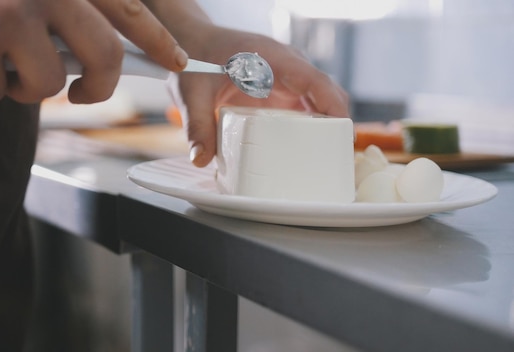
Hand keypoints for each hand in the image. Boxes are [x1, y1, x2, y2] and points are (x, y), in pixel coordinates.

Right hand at [0, 0, 186, 103]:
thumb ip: (65, 10)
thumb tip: (102, 56)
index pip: (129, 8)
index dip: (158, 40)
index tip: (177, 61)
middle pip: (104, 57)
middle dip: (97, 88)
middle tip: (84, 93)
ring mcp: (14, 10)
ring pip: (49, 84)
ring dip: (23, 86)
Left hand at [170, 29, 349, 166]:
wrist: (192, 43)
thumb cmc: (195, 59)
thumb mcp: (192, 94)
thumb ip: (198, 126)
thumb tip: (201, 159)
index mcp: (271, 59)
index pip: (313, 80)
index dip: (332, 104)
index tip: (344, 129)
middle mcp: (286, 66)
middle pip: (326, 91)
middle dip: (338, 121)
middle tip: (338, 155)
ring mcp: (286, 78)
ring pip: (320, 99)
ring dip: (328, 125)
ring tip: (330, 158)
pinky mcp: (281, 90)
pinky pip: (306, 106)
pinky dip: (313, 125)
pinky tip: (309, 149)